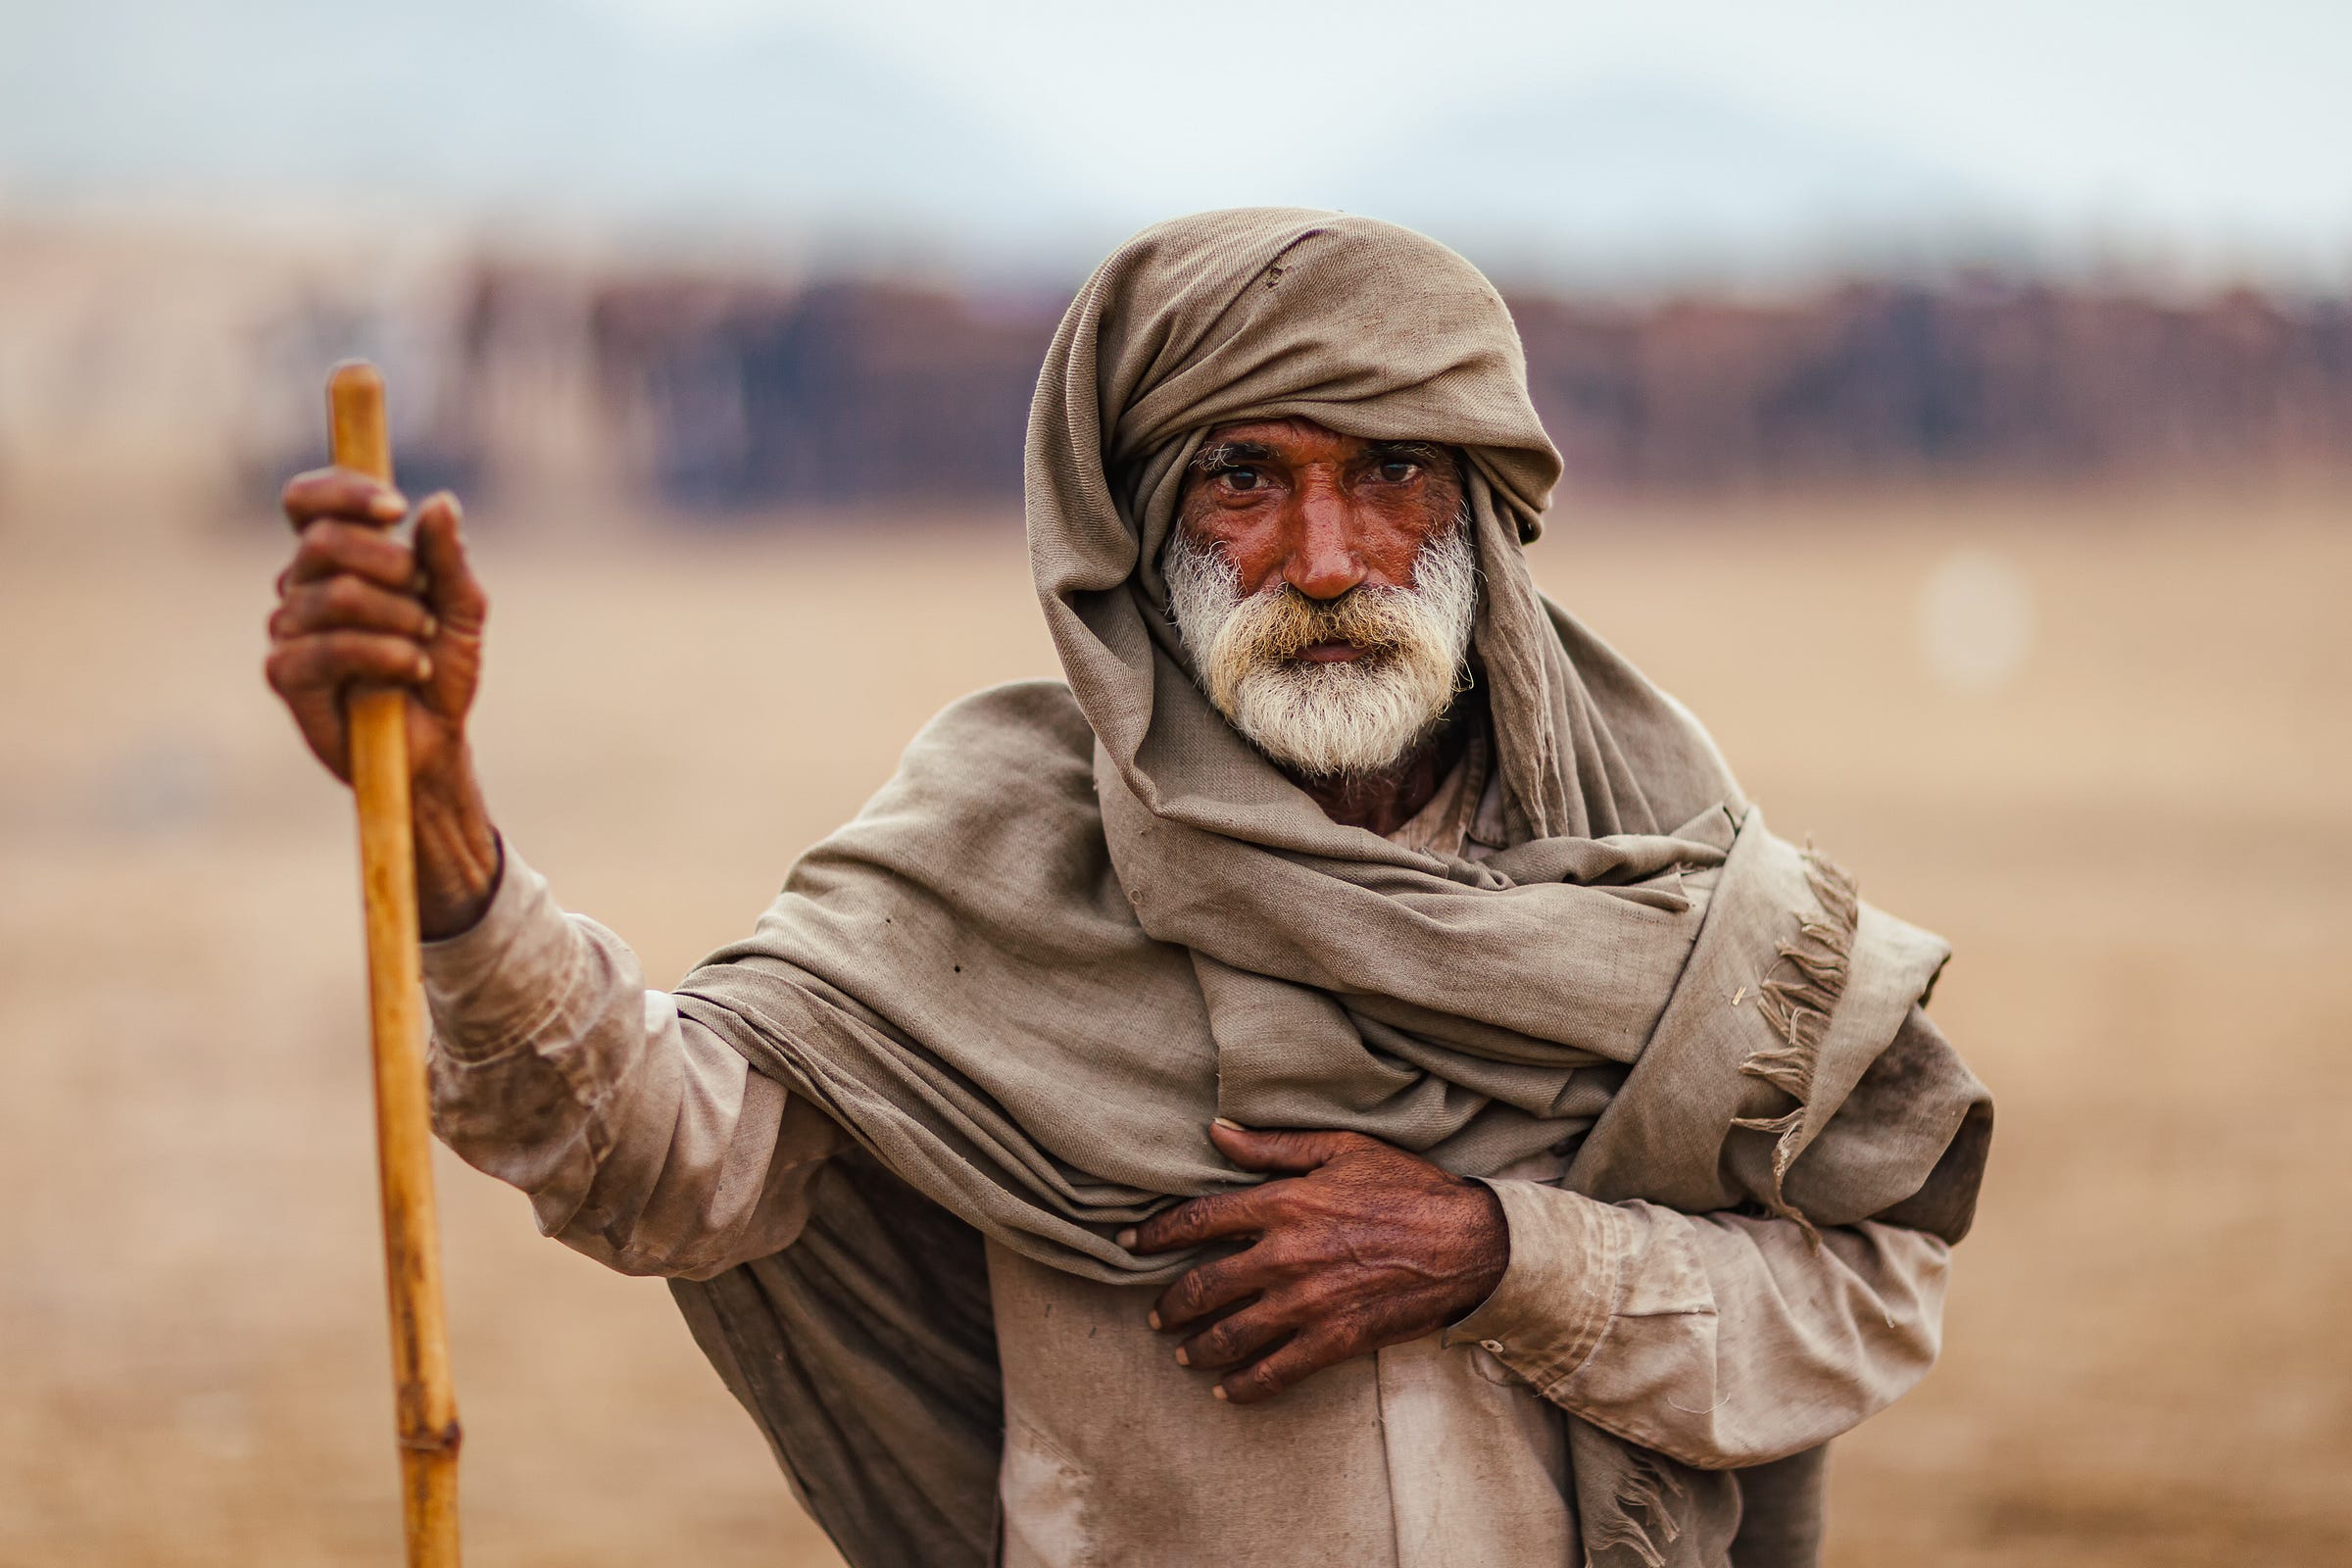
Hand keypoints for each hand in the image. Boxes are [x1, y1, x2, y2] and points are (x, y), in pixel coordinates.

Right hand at [265, 468, 500, 935]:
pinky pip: (331, 647)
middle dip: (394, 566)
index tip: (394, 508)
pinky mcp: (285, 675)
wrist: (434, 745)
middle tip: (426, 603)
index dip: (342, 491)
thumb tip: (439, 502)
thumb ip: (447, 558)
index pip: (307, 502)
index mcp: (335, 561)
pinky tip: (412, 671)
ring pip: (338, 595)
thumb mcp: (461, 609)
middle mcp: (301, 587)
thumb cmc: (440, 671)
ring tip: (423, 646)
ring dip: (401, 620)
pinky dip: (387, 656)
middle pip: (326, 541)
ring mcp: (288, 630)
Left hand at [1124, 1121, 1507, 1404]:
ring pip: (1231, 1334)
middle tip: (1157, 1312)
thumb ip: (1273, 1147)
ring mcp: (1307, 1302)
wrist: (1468, 1242)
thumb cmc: (1407, 1185)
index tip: (1130, 1244)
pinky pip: (1277, 1372)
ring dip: (1199, 1346)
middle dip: (1171, 1302)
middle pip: (1203, 1285)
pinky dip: (1245, 1386)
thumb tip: (1217, 1132)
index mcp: (1282, 1202)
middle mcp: (1284, 1255)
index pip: (1198, 1219)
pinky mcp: (1335, 1339)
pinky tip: (1227, 1391)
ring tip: (1183, 1352)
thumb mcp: (1341, 1149)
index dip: (1156, 1233)